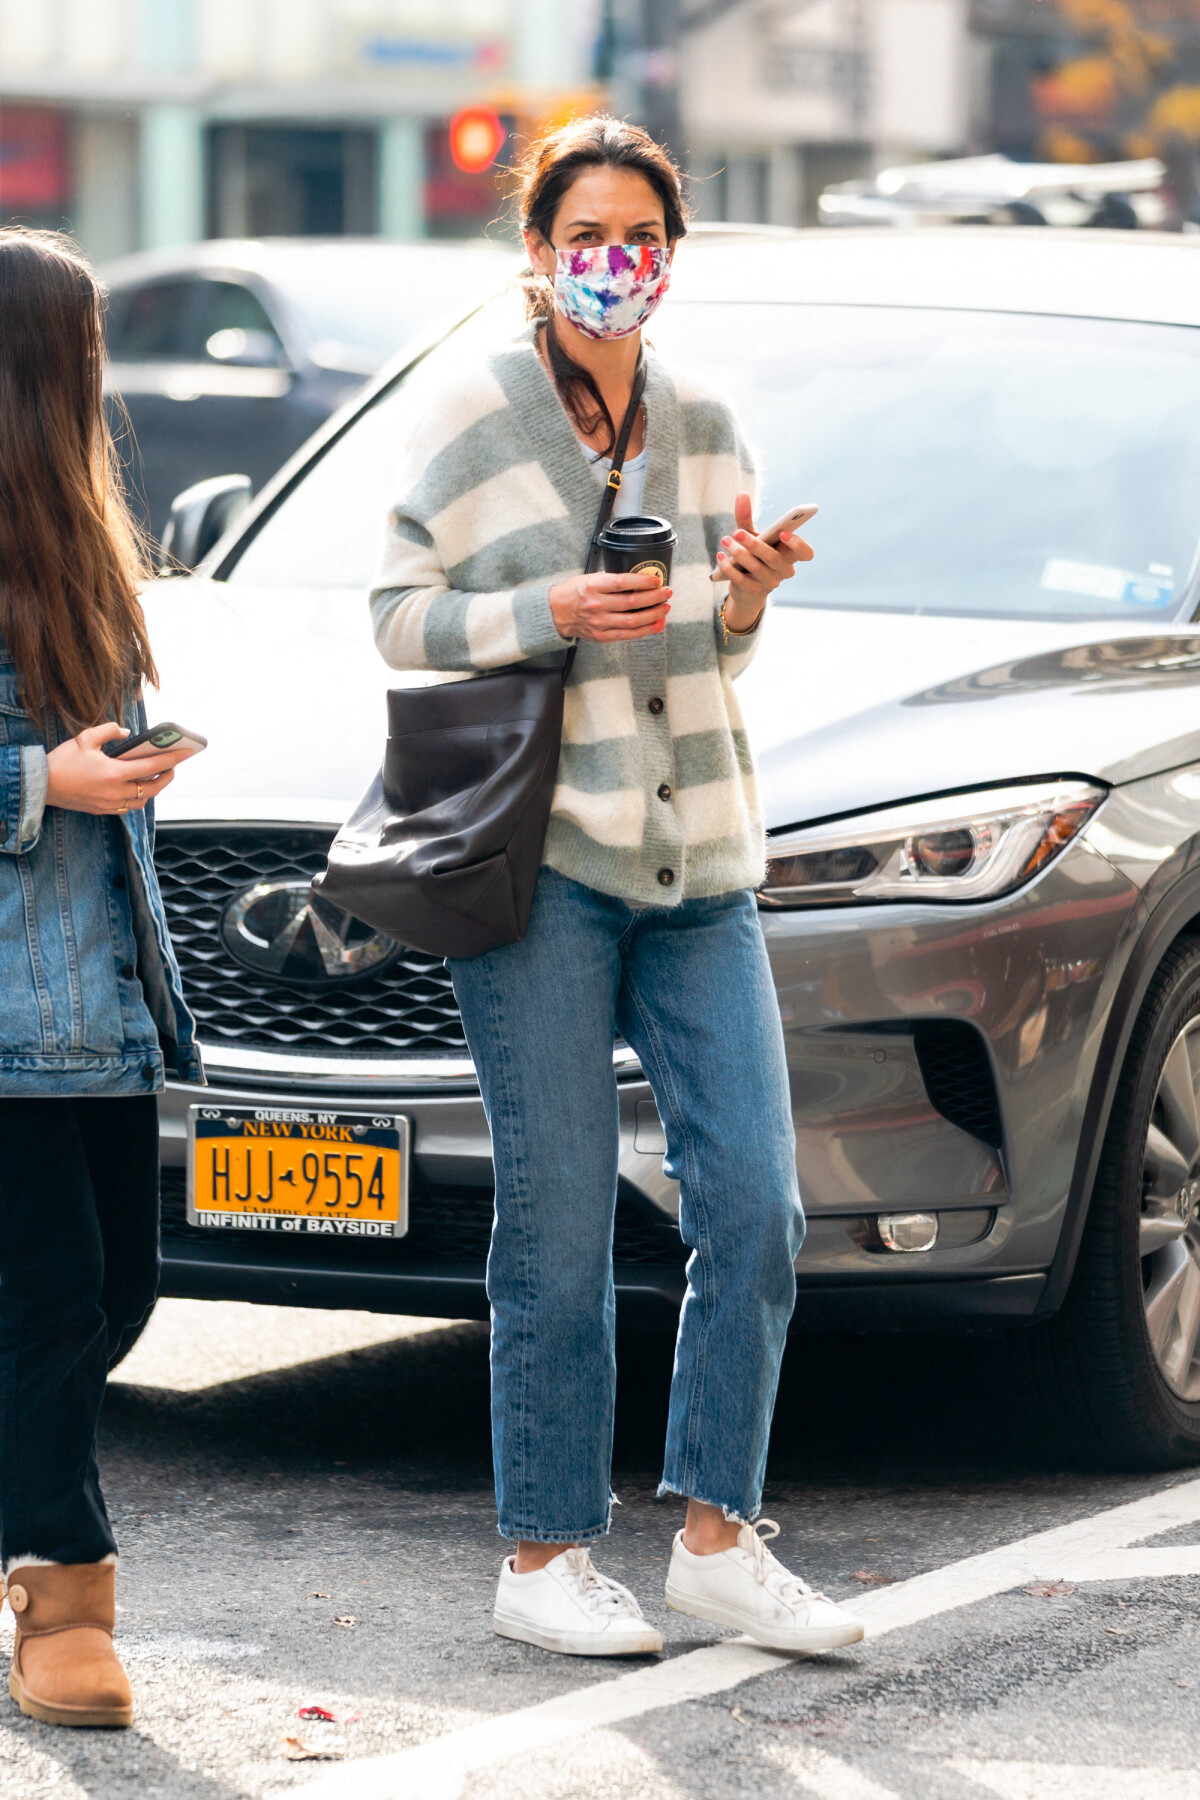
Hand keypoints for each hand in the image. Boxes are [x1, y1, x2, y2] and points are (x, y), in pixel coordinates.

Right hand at [45, 723, 190, 815]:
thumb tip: (126, 731)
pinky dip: (137, 798)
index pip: (152, 766)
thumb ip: (109, 731)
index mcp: (114, 773)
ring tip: (156, 776)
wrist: (41, 785)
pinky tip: (136, 787)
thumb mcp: (85, 738)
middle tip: (173, 765)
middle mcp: (115, 792)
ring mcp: (110, 804)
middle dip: (167, 777)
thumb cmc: (62, 761)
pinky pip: (128, 807)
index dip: (172, 759)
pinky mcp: (102, 810)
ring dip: (152, 789)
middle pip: (153, 788)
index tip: (187, 752)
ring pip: (142, 801)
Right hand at [549, 570, 671, 641]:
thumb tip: (641, 581)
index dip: (643, 581)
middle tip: (666, 592)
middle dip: (654, 597)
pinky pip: (628, 634)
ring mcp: (599, 622)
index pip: (622, 582)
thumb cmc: (575, 592)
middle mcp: (596, 604)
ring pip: (633, 620)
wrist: (556, 613)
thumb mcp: (590, 578)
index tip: (656, 580)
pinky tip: (656, 624)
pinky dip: (645, 630)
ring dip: (653, 614)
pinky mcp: (601, 636)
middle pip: (632, 602)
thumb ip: (612, 580)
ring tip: (665, 607)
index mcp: (593, 586)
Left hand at [716, 493, 812, 630]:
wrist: (745, 587)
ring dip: (739, 554)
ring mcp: (770, 583)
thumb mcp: (752, 535)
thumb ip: (746, 517)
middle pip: (774, 558)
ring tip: (724, 541)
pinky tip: (720, 556)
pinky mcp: (754, 592)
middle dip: (755, 545)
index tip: (783, 533)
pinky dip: (729, 567)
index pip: (806, 553)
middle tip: (737, 533)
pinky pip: (741, 580)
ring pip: (756, 569)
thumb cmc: (753, 555)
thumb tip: (742, 494)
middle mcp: (784, 570)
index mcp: (790, 555)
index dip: (797, 544)